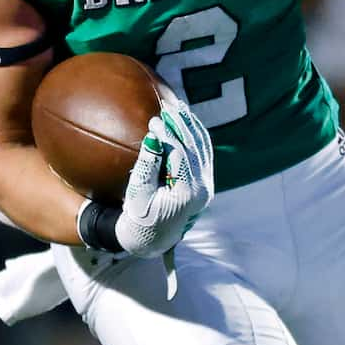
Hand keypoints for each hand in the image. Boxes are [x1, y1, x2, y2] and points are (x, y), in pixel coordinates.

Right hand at [112, 98, 214, 256]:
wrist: (153, 239)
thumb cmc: (139, 218)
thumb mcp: (137, 193)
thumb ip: (147, 165)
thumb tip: (154, 136)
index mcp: (186, 194)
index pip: (179, 154)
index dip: (167, 134)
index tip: (153, 120)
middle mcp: (202, 189)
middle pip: (195, 147)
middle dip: (182, 124)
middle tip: (168, 105)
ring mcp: (207, 186)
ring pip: (203, 147)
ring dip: (191, 125)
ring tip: (179, 107)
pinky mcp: (205, 183)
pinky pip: (204, 153)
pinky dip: (196, 135)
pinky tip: (186, 121)